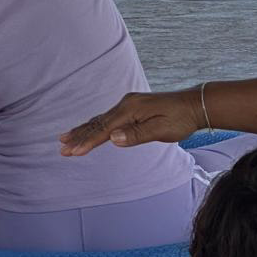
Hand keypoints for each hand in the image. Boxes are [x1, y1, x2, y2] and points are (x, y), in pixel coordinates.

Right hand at [59, 89, 200, 155]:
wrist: (195, 105)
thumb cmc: (180, 119)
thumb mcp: (161, 130)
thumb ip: (136, 135)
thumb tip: (113, 138)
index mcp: (131, 109)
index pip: (104, 129)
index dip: (87, 142)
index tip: (72, 152)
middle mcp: (127, 104)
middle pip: (98, 123)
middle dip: (79, 136)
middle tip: (61, 147)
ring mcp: (129, 104)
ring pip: (101, 119)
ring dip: (84, 129)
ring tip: (66, 137)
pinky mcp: (133, 107)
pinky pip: (109, 118)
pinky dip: (96, 124)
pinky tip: (89, 128)